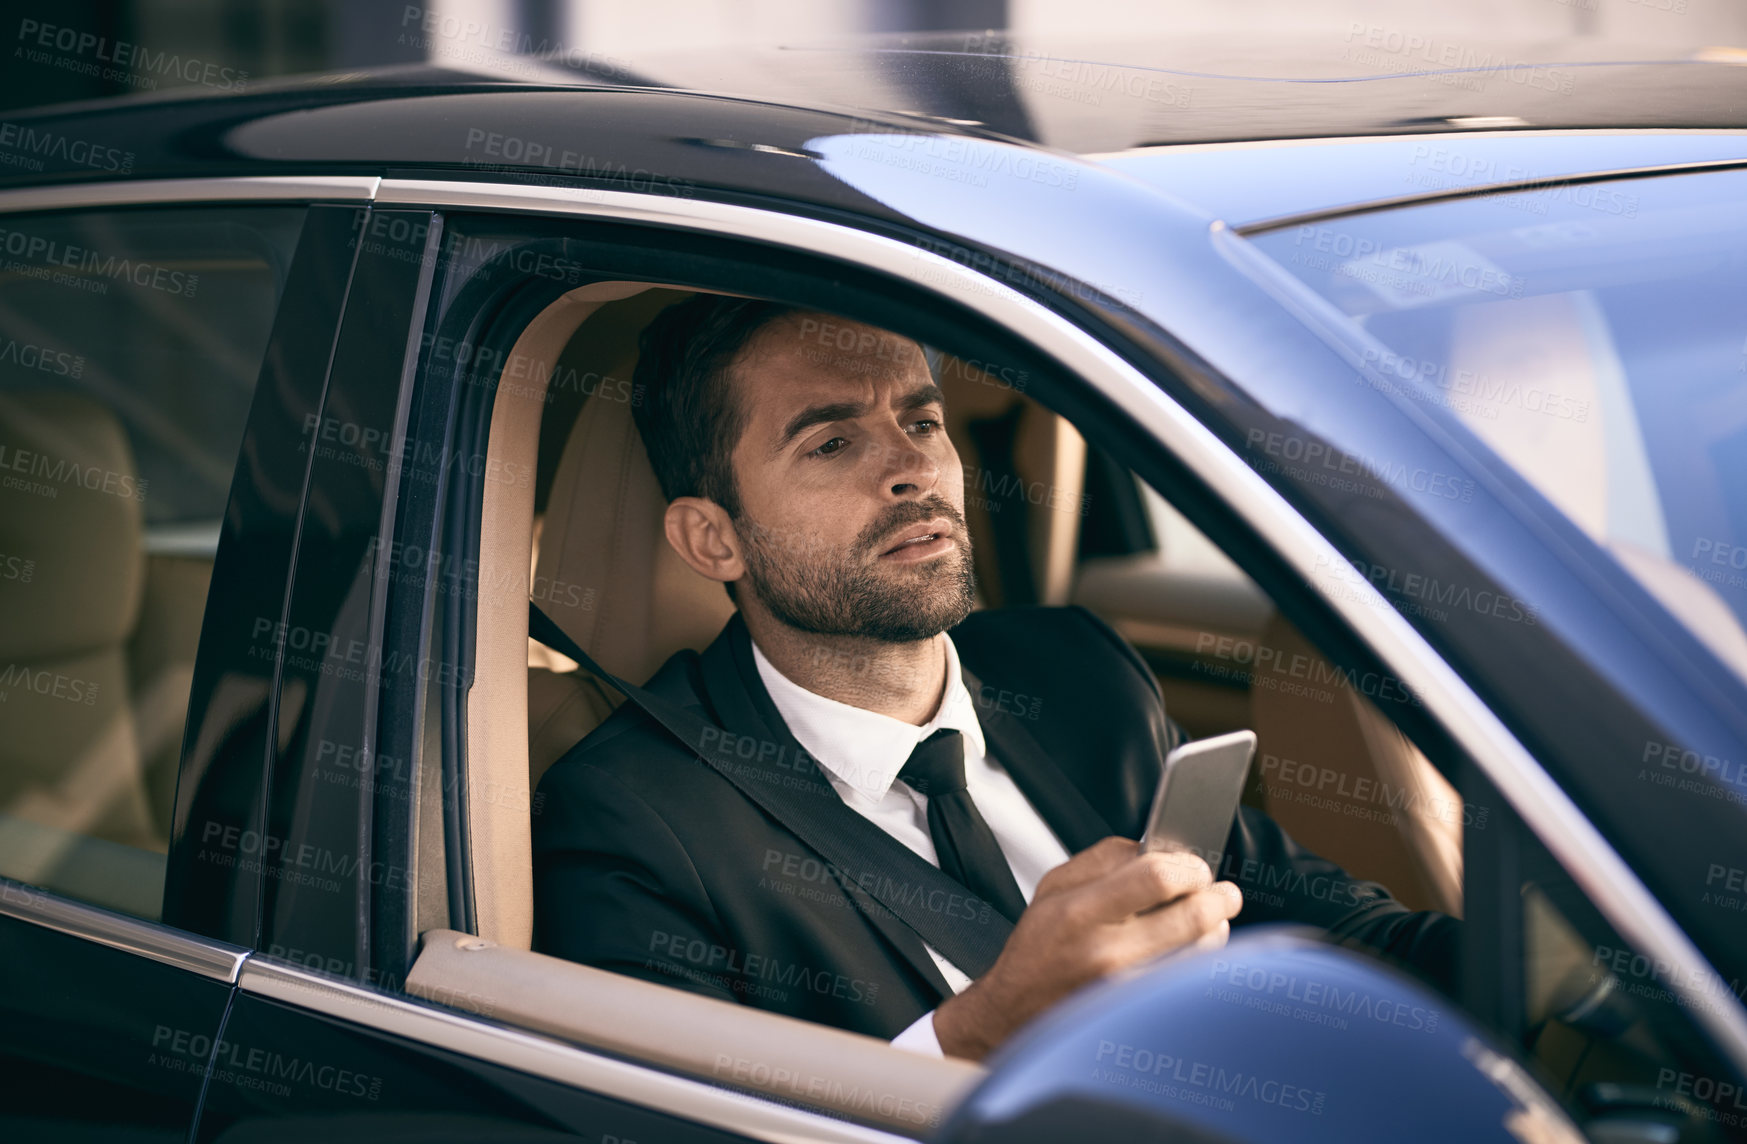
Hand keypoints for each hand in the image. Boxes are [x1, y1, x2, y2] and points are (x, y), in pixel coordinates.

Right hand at [932, 837, 1242, 1060]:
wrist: (1017, 1011)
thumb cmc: (1038, 948)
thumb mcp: (1054, 886)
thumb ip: (1106, 859)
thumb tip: (1159, 850)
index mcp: (1080, 912)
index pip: (1157, 878)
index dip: (1189, 868)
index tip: (1196, 868)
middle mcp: (1106, 954)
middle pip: (1193, 916)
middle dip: (1220, 898)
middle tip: (1224, 893)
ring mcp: (1127, 990)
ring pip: (1203, 952)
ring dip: (1216, 930)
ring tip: (1209, 920)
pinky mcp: (1141, 1014)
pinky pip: (1192, 980)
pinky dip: (1201, 961)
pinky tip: (1192, 950)